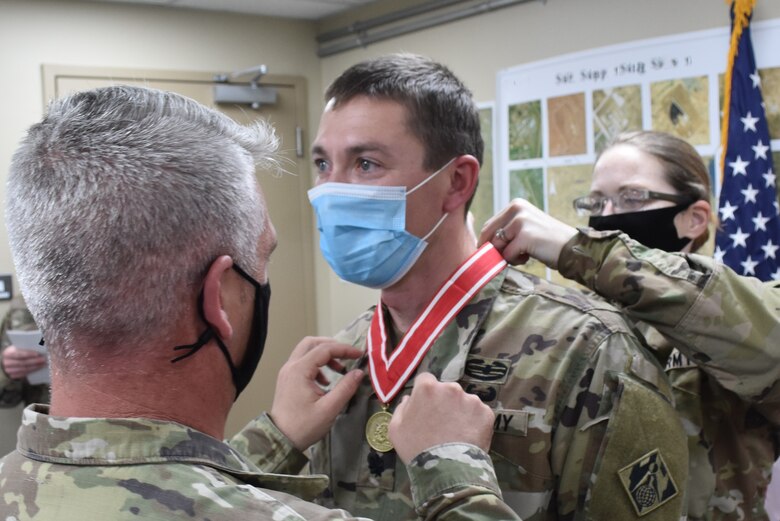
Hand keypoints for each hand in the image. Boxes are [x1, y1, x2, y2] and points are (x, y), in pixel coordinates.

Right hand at [1, 345, 45, 379]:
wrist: (11, 359)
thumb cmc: (18, 351)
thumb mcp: (19, 347)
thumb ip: (26, 347)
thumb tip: (40, 346)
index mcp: (7, 353)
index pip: (18, 354)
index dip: (28, 354)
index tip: (38, 354)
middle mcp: (6, 362)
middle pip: (22, 362)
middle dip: (34, 361)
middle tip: (44, 359)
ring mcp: (9, 370)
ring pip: (24, 369)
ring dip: (35, 367)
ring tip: (43, 364)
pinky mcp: (13, 375)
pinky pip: (24, 374)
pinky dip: (32, 371)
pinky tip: (39, 368)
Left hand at [270, 336, 363, 450]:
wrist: (280, 440)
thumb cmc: (304, 426)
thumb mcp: (329, 409)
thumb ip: (346, 388)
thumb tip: (359, 372)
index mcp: (300, 370)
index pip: (324, 349)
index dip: (344, 349)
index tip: (359, 354)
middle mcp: (291, 366)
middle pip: (312, 343)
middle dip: (332, 346)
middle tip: (347, 355)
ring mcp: (287, 372)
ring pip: (306, 351)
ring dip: (324, 355)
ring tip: (339, 370)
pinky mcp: (287, 380)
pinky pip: (302, 363)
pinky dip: (317, 365)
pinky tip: (326, 381)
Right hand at [388, 373, 494, 463]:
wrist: (446, 469)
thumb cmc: (416, 448)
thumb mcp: (396, 428)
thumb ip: (401, 408)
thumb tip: (409, 399)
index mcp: (428, 388)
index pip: (426, 380)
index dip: (425, 394)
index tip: (426, 407)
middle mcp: (451, 388)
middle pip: (447, 390)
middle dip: (444, 402)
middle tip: (442, 423)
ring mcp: (471, 399)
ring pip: (464, 402)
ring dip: (460, 412)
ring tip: (456, 433)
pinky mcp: (486, 413)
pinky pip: (479, 414)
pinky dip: (475, 423)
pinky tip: (468, 437)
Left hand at [479, 198, 577, 269]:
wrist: (573, 248)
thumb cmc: (547, 241)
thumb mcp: (525, 227)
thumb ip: (506, 229)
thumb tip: (482, 243)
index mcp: (516, 204)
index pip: (489, 225)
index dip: (489, 242)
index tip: (497, 252)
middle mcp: (517, 208)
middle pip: (489, 235)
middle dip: (497, 250)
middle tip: (513, 255)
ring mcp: (521, 221)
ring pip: (497, 246)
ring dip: (508, 255)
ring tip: (524, 253)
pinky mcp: (525, 236)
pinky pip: (507, 255)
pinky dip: (516, 261)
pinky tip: (529, 256)